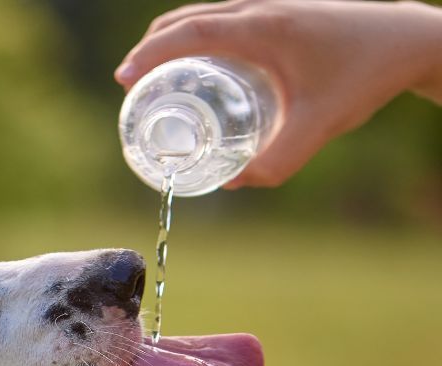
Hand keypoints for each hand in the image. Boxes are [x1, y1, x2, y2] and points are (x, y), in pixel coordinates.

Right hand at [115, 0, 441, 187]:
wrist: (407, 39)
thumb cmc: (365, 75)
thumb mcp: (320, 126)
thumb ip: (278, 161)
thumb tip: (235, 182)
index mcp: (262, 27)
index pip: (188, 32)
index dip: (149, 55)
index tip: (124, 80)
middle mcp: (260, 8)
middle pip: (184, 18)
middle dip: (149, 49)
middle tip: (131, 86)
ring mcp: (268, 5)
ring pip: (202, 14)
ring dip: (170, 40)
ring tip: (155, 78)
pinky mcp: (277, 12)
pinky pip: (221, 17)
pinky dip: (195, 36)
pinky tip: (198, 67)